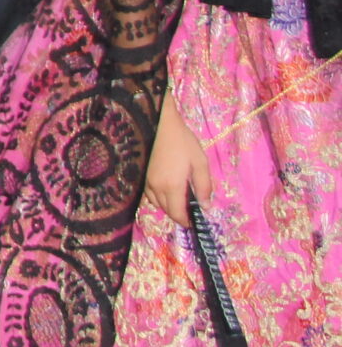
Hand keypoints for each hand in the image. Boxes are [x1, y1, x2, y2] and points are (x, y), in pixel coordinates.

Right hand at [143, 91, 211, 226]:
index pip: (178, 214)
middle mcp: (156, 188)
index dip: (186, 221)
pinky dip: (159, 198)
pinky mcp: (141, 174)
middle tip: (190, 210)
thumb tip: (205, 206)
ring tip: (179, 200)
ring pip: (156, 204)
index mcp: (173, 186)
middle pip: (166, 211)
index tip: (195, 222)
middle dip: (178, 214)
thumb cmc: (182, 141)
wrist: (159, 123)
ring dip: (168, 207)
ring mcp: (146, 181)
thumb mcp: (200, 162)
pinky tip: (167, 190)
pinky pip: (149, 194)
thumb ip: (204, 186)